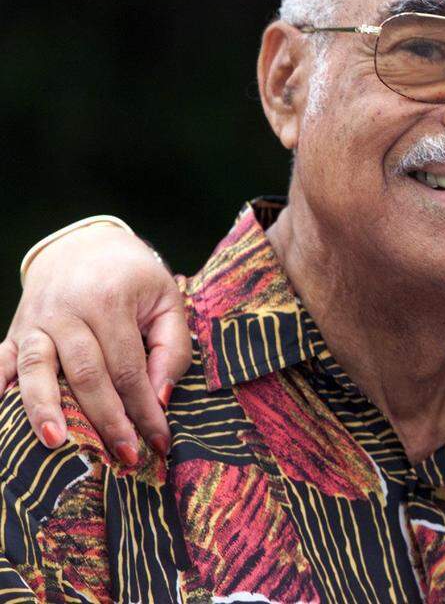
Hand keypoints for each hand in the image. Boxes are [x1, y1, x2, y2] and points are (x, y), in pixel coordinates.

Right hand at [0, 224, 191, 462]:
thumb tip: (159, 398)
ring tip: (55, 443)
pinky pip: (2, 362)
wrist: (86, 244)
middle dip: (106, 420)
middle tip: (125, 456)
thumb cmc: (134, 278)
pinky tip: (5, 416)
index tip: (160, 442)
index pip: (129, 368)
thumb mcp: (167, 302)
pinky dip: (1, 387)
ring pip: (36, 369)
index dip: (144, 409)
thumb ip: (171, 349)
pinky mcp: (15, 330)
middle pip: (86, 374)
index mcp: (110, 301)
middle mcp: (68, 310)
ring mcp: (36, 321)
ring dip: (45, 409)